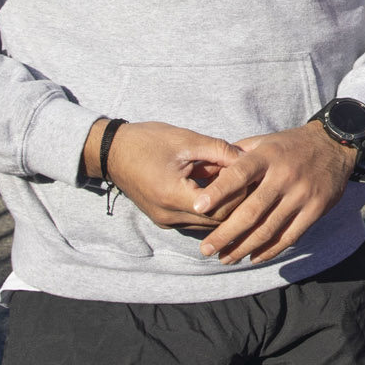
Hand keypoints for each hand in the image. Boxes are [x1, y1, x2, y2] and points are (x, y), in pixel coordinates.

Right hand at [89, 119, 248, 231]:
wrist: (112, 151)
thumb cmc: (148, 141)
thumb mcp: (187, 139)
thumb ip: (220, 150)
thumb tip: (249, 159)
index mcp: (173, 195)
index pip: (221, 209)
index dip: (240, 195)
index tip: (252, 178)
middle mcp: (168, 215)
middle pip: (216, 222)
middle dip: (236, 204)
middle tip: (252, 184)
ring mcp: (165, 221)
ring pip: (207, 225)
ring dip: (223, 208)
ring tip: (237, 187)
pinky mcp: (163, 219)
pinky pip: (194, 221)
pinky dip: (209, 209)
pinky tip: (218, 191)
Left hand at [195, 121, 356, 264]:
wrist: (336, 145)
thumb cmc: (291, 145)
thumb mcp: (264, 141)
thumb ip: (237, 156)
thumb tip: (206, 172)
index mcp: (268, 156)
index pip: (239, 174)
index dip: (218, 191)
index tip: (198, 208)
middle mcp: (284, 176)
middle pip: (251, 211)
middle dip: (225, 234)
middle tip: (205, 249)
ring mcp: (302, 195)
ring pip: (268, 229)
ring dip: (243, 248)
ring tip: (225, 258)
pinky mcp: (315, 210)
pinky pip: (289, 236)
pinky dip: (269, 250)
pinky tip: (253, 257)